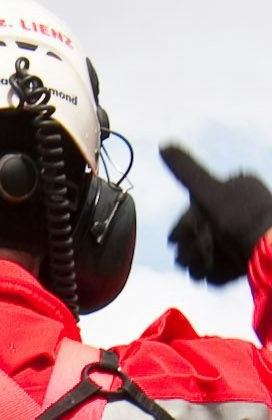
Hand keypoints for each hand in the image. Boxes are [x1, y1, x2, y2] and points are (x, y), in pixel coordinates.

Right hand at [160, 144, 271, 284]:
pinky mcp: (256, 253)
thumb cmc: (241, 220)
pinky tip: (211, 276)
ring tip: (196, 271)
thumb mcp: (208, 192)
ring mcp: (252, 229)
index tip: (174, 241)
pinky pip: (232, 260)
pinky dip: (219, 270)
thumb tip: (164, 143)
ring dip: (202, 260)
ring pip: (217, 246)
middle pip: (206, 228)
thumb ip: (186, 170)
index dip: (184, 226)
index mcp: (239, 184)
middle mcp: (247, 204)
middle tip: (183, 260)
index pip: (197, 205)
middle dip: (192, 246)